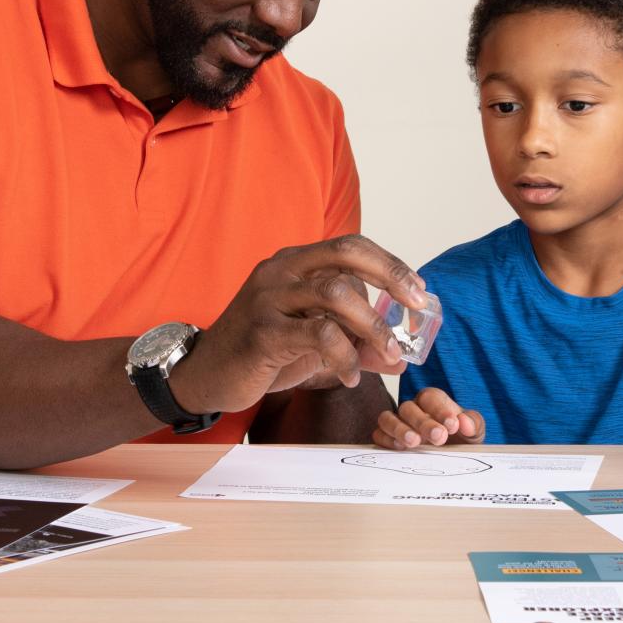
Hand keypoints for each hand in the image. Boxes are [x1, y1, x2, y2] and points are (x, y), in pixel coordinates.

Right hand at [171, 235, 427, 414]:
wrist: (204, 376)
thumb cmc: (260, 353)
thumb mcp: (313, 344)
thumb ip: (355, 344)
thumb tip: (401, 356)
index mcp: (293, 263)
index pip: (349, 246)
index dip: (388, 264)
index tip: (418, 291)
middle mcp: (280, 270)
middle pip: (346, 254)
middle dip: (390, 277)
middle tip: (417, 306)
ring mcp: (268, 298)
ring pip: (336, 293)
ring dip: (372, 326)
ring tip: (388, 354)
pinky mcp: (263, 331)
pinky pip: (318, 335)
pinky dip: (345, 357)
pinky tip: (349, 376)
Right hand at [372, 387, 485, 449]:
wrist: (454, 460)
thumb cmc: (462, 441)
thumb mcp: (474, 433)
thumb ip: (473, 424)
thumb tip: (464, 422)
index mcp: (433, 402)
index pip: (430, 397)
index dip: (440, 409)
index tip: (453, 424)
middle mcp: (413, 410)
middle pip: (408, 407)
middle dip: (423, 422)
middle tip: (439, 437)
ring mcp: (398, 424)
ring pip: (388, 418)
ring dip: (399, 429)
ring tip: (414, 442)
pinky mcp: (388, 439)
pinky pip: (379, 435)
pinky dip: (386, 440)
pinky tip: (400, 449)